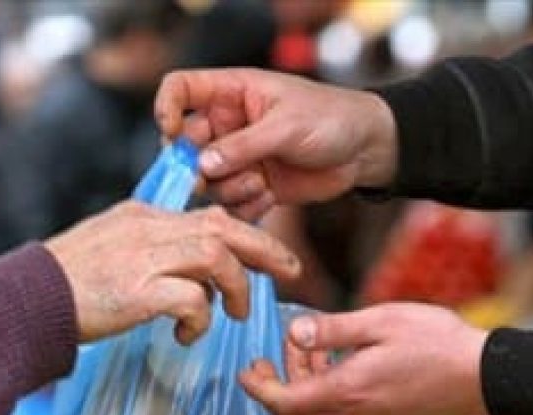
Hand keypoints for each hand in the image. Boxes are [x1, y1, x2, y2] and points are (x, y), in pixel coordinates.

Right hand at [45, 200, 299, 344]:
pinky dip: (200, 319)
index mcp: (144, 216)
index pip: (209, 216)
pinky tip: (186, 336)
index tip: (267, 254)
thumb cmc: (66, 284)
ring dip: (236, 290)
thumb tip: (186, 274)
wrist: (24, 301)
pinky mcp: (139, 292)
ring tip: (235, 315)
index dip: (246, 234)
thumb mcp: (110, 248)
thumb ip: (148, 249)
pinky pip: (193, 300)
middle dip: (265, 248)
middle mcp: (148, 229)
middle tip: (291, 271)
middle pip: (225, 227)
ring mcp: (144, 258)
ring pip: (216, 258)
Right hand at [155, 68, 397, 220]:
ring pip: (209, 181)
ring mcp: (240, 158)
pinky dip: (245, 207)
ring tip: (260, 183)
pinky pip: (232, 205)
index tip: (171, 133)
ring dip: (230, 188)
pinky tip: (269, 196)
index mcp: (231, 93)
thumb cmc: (331, 119)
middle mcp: (229, 126)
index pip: (180, 90)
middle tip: (207, 179)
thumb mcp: (286, 126)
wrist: (366, 149)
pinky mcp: (255, 186)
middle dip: (195, 166)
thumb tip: (202, 165)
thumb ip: (243, 146)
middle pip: (186, 146)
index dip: (167, 109)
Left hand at [240, 303, 487, 414]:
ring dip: (305, 388)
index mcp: (347, 391)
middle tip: (275, 357)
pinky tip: (344, 363)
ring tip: (315, 348)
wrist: (485, 377)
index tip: (247, 368)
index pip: (283, 404)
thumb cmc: (437, 342)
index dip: (258, 388)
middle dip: (275, 390)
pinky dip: (329, 393)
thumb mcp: (380, 321)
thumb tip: (294, 332)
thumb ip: (333, 330)